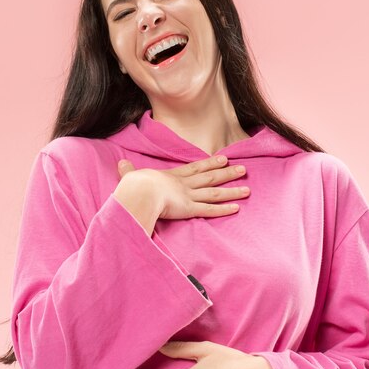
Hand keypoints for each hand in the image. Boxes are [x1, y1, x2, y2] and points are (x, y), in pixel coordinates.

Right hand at [117, 155, 249, 220]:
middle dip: (227, 173)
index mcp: (171, 176)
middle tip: (243, 168)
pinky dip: (223, 209)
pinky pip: (209, 210)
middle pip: (209, 177)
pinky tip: (237, 208)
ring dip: (231, 190)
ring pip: (214, 193)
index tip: (223, 158)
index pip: (194, 168)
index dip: (209, 163)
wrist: (138, 192)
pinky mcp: (189, 209)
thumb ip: (127, 171)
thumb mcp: (129, 176)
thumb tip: (120, 164)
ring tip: (248, 188)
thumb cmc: (133, 186)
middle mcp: (183, 184)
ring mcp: (188, 196)